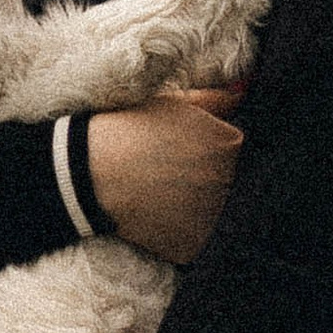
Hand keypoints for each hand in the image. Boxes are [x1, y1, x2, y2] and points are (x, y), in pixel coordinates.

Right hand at [83, 89, 242, 262]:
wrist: (88, 170)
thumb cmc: (129, 129)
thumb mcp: (173, 103)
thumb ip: (215, 98)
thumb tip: (245, 89)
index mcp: (228, 145)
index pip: (230, 148)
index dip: (202, 146)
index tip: (175, 146)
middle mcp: (227, 181)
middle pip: (223, 179)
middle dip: (199, 174)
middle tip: (162, 168)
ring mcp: (210, 215)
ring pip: (209, 209)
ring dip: (190, 203)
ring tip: (155, 190)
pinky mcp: (192, 243)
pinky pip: (193, 237)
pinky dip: (176, 229)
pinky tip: (152, 213)